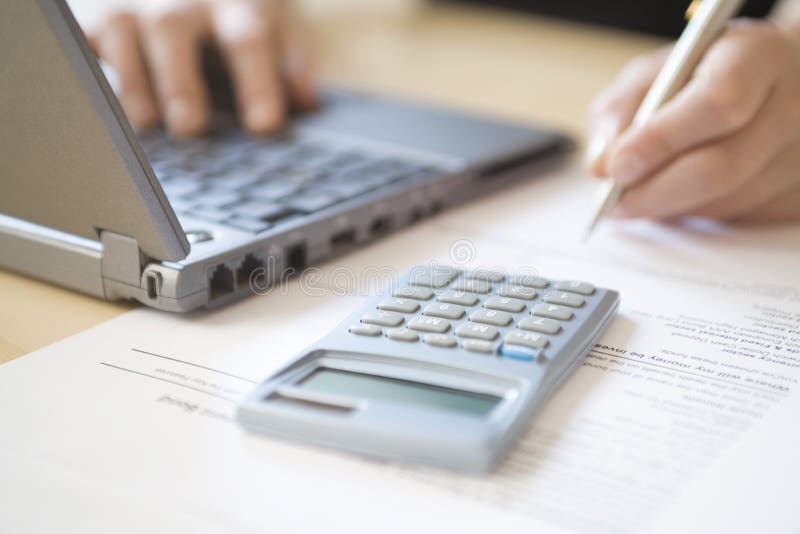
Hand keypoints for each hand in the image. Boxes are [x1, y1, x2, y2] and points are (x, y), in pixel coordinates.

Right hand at [85, 0, 316, 136]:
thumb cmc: (238, 9)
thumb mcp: (278, 23)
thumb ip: (294, 61)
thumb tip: (307, 103)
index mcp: (236, 2)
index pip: (249, 39)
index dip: (257, 81)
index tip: (265, 124)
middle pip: (174, 27)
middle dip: (180, 78)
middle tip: (189, 125)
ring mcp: (134, 2)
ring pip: (121, 29)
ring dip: (131, 78)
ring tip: (145, 122)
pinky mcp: (95, 12)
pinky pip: (83, 35)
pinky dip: (87, 63)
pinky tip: (97, 100)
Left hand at [586, 20, 799, 222]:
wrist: (770, 83)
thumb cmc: (702, 76)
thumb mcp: (654, 74)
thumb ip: (619, 110)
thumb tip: (600, 164)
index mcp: (755, 57)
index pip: (717, 105)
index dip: (660, 142)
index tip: (617, 166)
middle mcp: (791, 104)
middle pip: (720, 168)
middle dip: (653, 193)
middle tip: (613, 202)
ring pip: (724, 202)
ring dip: (671, 206)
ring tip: (645, 189)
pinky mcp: (799, 194)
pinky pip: (737, 219)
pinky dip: (697, 211)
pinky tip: (685, 190)